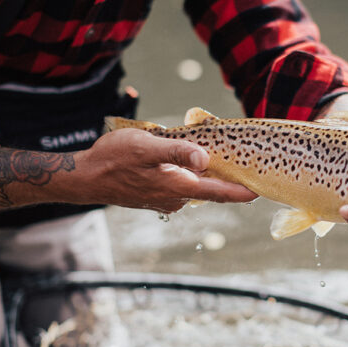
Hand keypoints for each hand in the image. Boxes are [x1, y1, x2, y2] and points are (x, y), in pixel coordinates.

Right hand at [71, 128, 256, 213]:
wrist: (86, 177)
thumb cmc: (114, 158)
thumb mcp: (146, 147)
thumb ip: (177, 152)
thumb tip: (205, 158)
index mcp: (177, 186)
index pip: (219, 192)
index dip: (242, 192)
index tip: (261, 190)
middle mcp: (175, 198)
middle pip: (210, 188)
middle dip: (228, 178)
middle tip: (246, 163)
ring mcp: (166, 199)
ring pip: (195, 185)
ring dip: (206, 174)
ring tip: (219, 156)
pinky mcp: (156, 196)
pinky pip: (181, 185)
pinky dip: (190, 174)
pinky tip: (190, 160)